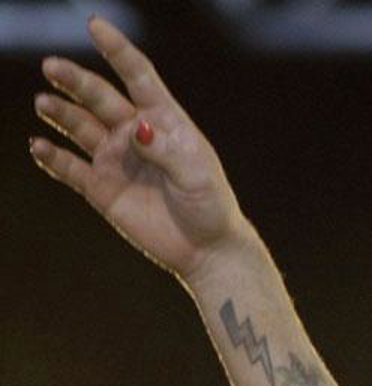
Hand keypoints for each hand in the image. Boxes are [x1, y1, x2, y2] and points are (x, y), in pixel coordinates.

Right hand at [30, 16, 247, 284]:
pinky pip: (70, 168)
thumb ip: (167, 150)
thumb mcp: (197, 176)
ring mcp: (115, 159)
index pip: (137, 76)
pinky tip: (38, 146)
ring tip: (44, 103)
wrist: (206, 251)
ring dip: (60, 112)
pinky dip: (52, 157)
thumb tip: (137, 128)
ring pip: (79, 126)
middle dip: (75, 81)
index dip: (117, 50)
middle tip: (53, 66)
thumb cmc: (210, 207)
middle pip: (99, 97)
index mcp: (163, 121)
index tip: (95, 26)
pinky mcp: (101, 189)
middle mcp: (134, 134)